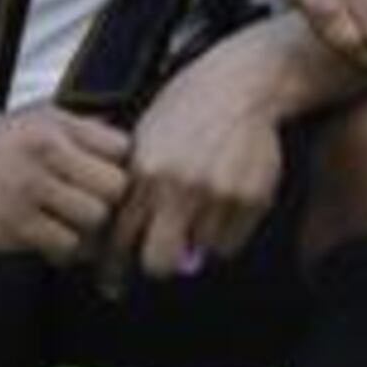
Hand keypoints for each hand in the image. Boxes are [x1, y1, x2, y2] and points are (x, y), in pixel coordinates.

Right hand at [0, 107, 130, 260]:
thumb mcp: (29, 124)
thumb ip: (76, 134)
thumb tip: (127, 154)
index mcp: (54, 123)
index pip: (123, 148)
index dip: (121, 171)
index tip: (103, 185)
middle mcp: (45, 148)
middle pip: (116, 186)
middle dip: (108, 205)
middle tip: (90, 215)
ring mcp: (28, 185)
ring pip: (95, 218)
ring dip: (86, 232)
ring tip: (66, 228)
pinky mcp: (12, 221)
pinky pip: (66, 245)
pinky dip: (63, 251)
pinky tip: (46, 243)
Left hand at [93, 21, 300, 297]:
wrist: (243, 84)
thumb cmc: (189, 107)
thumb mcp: (146, 139)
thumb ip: (137, 188)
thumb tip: (131, 240)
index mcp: (145, 172)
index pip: (120, 238)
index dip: (115, 266)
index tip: (113, 283)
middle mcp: (179, 187)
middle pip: (159, 262)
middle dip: (159, 263)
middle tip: (167, 252)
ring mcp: (218, 194)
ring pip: (201, 253)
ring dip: (200, 240)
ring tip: (206, 205)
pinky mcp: (252, 198)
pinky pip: (233, 243)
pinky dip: (228, 233)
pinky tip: (227, 200)